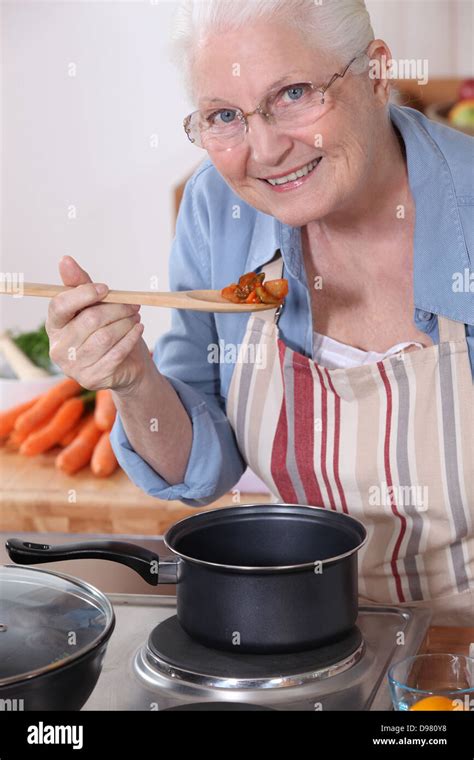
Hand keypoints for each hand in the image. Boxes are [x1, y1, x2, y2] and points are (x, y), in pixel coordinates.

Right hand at [46, 256, 150, 391]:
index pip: (59, 305)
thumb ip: (80, 285)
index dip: (84, 294)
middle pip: (89, 320)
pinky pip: (116, 353)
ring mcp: (73, 367)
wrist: (124, 366)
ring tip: (136, 317)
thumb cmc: (105, 330)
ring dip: (126, 323)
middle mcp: (58, 348)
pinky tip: (138, 329)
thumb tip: (65, 260)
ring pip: (105, 337)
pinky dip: (130, 338)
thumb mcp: (94, 306)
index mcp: (54, 326)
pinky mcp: (92, 378)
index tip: (106, 289)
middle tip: (133, 304)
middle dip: (116, 309)